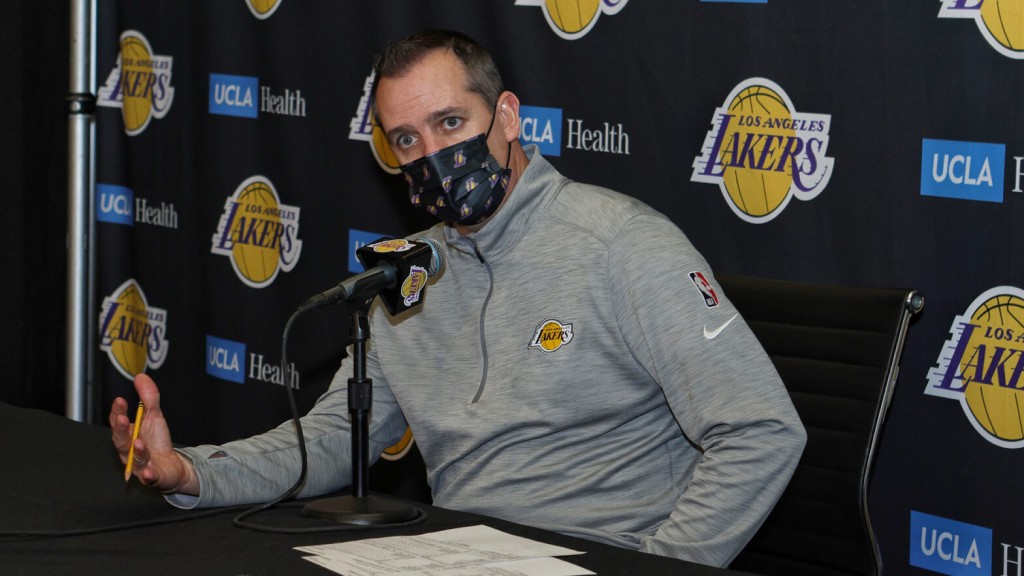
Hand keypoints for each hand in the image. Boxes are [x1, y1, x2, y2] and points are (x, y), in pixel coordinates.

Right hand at [110, 373, 197, 494]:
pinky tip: (149, 472)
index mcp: (127, 435)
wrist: (172, 466)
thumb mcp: (154, 416)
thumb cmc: (156, 441)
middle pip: (121, 441)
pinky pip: (149, 477)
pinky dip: (148, 475)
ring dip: (137, 451)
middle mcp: (129, 451)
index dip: (117, 412)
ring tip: (139, 442)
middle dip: (121, 430)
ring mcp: (140, 465)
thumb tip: (140, 376)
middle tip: (122, 419)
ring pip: (135, 459)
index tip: (120, 400)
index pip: (118, 423)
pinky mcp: (153, 477)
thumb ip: (148, 398)